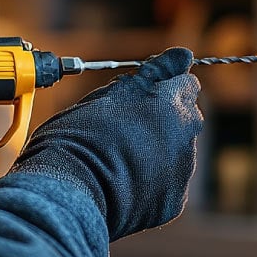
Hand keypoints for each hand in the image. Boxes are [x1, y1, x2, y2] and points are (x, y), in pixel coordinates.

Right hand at [8, 47, 202, 240]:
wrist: (69, 190)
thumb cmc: (82, 136)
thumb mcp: (111, 94)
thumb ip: (154, 73)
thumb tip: (184, 54)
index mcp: (172, 103)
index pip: (186, 84)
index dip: (164, 88)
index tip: (145, 97)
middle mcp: (186, 136)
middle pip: (186, 119)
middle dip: (166, 120)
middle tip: (127, 128)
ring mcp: (182, 171)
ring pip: (179, 153)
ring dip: (160, 152)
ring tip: (120, 159)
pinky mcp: (173, 202)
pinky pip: (169, 185)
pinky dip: (154, 183)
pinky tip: (125, 182)